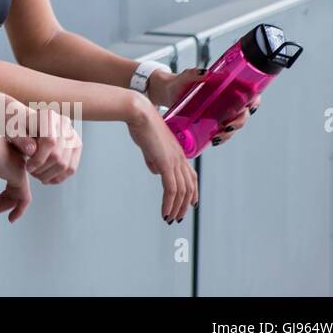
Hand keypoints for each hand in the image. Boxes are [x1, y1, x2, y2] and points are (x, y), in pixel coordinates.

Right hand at [0, 120, 31, 222]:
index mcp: (7, 156)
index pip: (10, 182)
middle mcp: (16, 161)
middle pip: (14, 191)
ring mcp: (19, 168)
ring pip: (18, 197)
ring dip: (1, 207)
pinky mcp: (19, 175)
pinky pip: (24, 199)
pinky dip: (18, 211)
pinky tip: (11, 218)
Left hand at [17, 105, 81, 184]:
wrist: (27, 123)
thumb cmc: (17, 126)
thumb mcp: (13, 130)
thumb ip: (20, 139)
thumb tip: (32, 151)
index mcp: (48, 116)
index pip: (50, 141)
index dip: (39, 159)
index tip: (28, 168)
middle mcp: (64, 124)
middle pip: (58, 155)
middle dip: (43, 169)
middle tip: (31, 172)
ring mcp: (73, 136)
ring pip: (66, 165)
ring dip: (50, 175)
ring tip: (37, 176)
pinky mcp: (76, 146)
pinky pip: (71, 168)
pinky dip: (59, 177)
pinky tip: (46, 178)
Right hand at [126, 99, 198, 222]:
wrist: (139, 113)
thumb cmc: (141, 125)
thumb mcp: (149, 146)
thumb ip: (154, 159)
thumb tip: (155, 171)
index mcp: (178, 152)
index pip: (191, 176)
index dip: (193, 192)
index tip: (191, 204)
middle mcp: (180, 157)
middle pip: (189, 187)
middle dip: (184, 205)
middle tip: (177, 217)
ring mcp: (174, 160)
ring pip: (182, 191)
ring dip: (177, 207)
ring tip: (170, 218)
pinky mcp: (166, 163)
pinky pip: (171, 189)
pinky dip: (169, 203)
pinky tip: (165, 212)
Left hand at [151, 67, 261, 145]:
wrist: (167, 92)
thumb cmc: (180, 82)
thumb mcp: (187, 76)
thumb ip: (194, 73)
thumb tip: (205, 73)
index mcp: (228, 88)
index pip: (250, 95)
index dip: (255, 101)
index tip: (250, 107)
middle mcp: (227, 102)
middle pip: (243, 113)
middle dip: (240, 122)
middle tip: (228, 125)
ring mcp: (220, 114)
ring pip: (234, 125)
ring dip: (230, 133)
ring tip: (218, 136)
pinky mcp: (211, 123)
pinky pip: (221, 133)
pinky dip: (221, 138)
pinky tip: (214, 140)